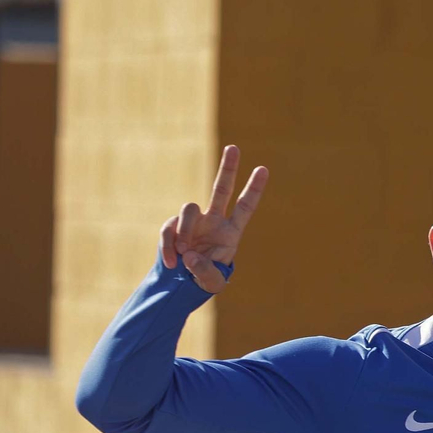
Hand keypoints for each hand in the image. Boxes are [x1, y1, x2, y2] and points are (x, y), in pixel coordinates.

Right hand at [159, 145, 267, 293]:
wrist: (181, 285)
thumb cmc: (204, 281)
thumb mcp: (212, 283)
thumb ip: (205, 271)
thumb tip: (190, 254)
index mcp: (231, 232)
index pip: (245, 207)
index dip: (254, 189)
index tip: (264, 169)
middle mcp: (213, 221)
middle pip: (221, 189)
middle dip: (227, 168)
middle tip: (234, 147)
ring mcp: (192, 222)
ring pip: (189, 209)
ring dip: (185, 231)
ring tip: (184, 253)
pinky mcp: (172, 227)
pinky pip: (168, 229)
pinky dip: (168, 246)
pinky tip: (172, 262)